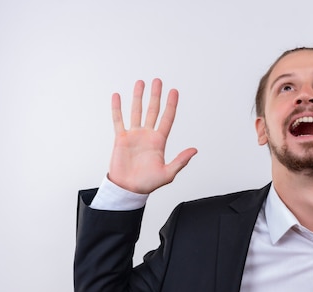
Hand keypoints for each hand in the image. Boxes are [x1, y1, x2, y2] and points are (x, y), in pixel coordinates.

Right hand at [108, 79, 196, 193]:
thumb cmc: (148, 183)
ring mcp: (134, 135)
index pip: (167, 118)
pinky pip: (118, 120)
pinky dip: (117, 108)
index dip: (171, 105)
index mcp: (159, 141)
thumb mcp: (168, 173)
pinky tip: (117, 96)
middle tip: (158, 81)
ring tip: (141, 83)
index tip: (174, 91)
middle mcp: (147, 135)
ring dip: (138, 97)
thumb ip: (180, 161)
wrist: (129, 189)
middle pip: (153, 110)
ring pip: (137, 111)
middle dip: (156, 96)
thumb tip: (194, 150)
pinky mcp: (120, 138)